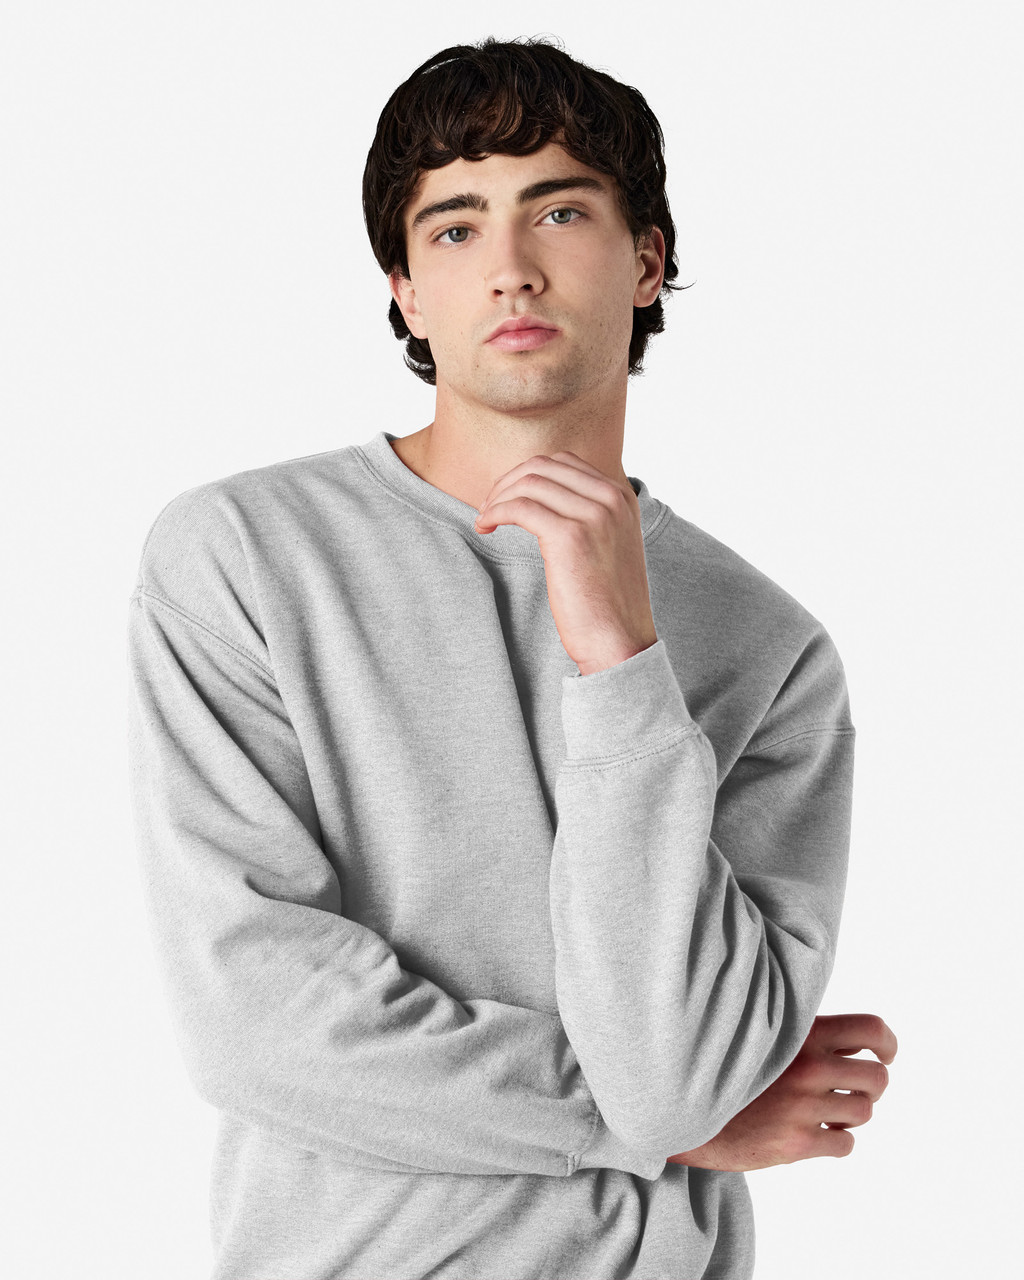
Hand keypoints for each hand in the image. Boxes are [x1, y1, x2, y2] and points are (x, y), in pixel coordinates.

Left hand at [473, 452, 657, 674]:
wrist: (620, 642)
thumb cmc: (607, 603)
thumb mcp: (609, 546)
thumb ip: (588, 516)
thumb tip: (542, 500)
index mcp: (622, 497)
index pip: (563, 462)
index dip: (526, 474)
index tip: (507, 497)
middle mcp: (612, 499)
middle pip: (543, 465)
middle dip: (507, 481)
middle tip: (489, 506)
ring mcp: (594, 515)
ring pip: (529, 483)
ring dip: (497, 497)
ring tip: (485, 519)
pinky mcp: (570, 536)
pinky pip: (520, 508)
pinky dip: (496, 512)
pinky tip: (486, 527)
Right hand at [665, 1013, 897, 1171]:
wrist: (686, 1107)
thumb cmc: (727, 1065)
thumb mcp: (765, 1034)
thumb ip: (806, 1034)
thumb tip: (854, 1042)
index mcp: (802, 1033)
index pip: (872, 1029)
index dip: (888, 1043)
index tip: (884, 1054)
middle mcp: (808, 1067)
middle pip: (878, 1078)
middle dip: (871, 1085)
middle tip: (851, 1088)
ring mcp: (803, 1106)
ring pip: (865, 1112)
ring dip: (852, 1113)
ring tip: (827, 1111)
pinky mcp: (796, 1143)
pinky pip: (845, 1144)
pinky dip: (837, 1139)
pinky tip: (815, 1132)